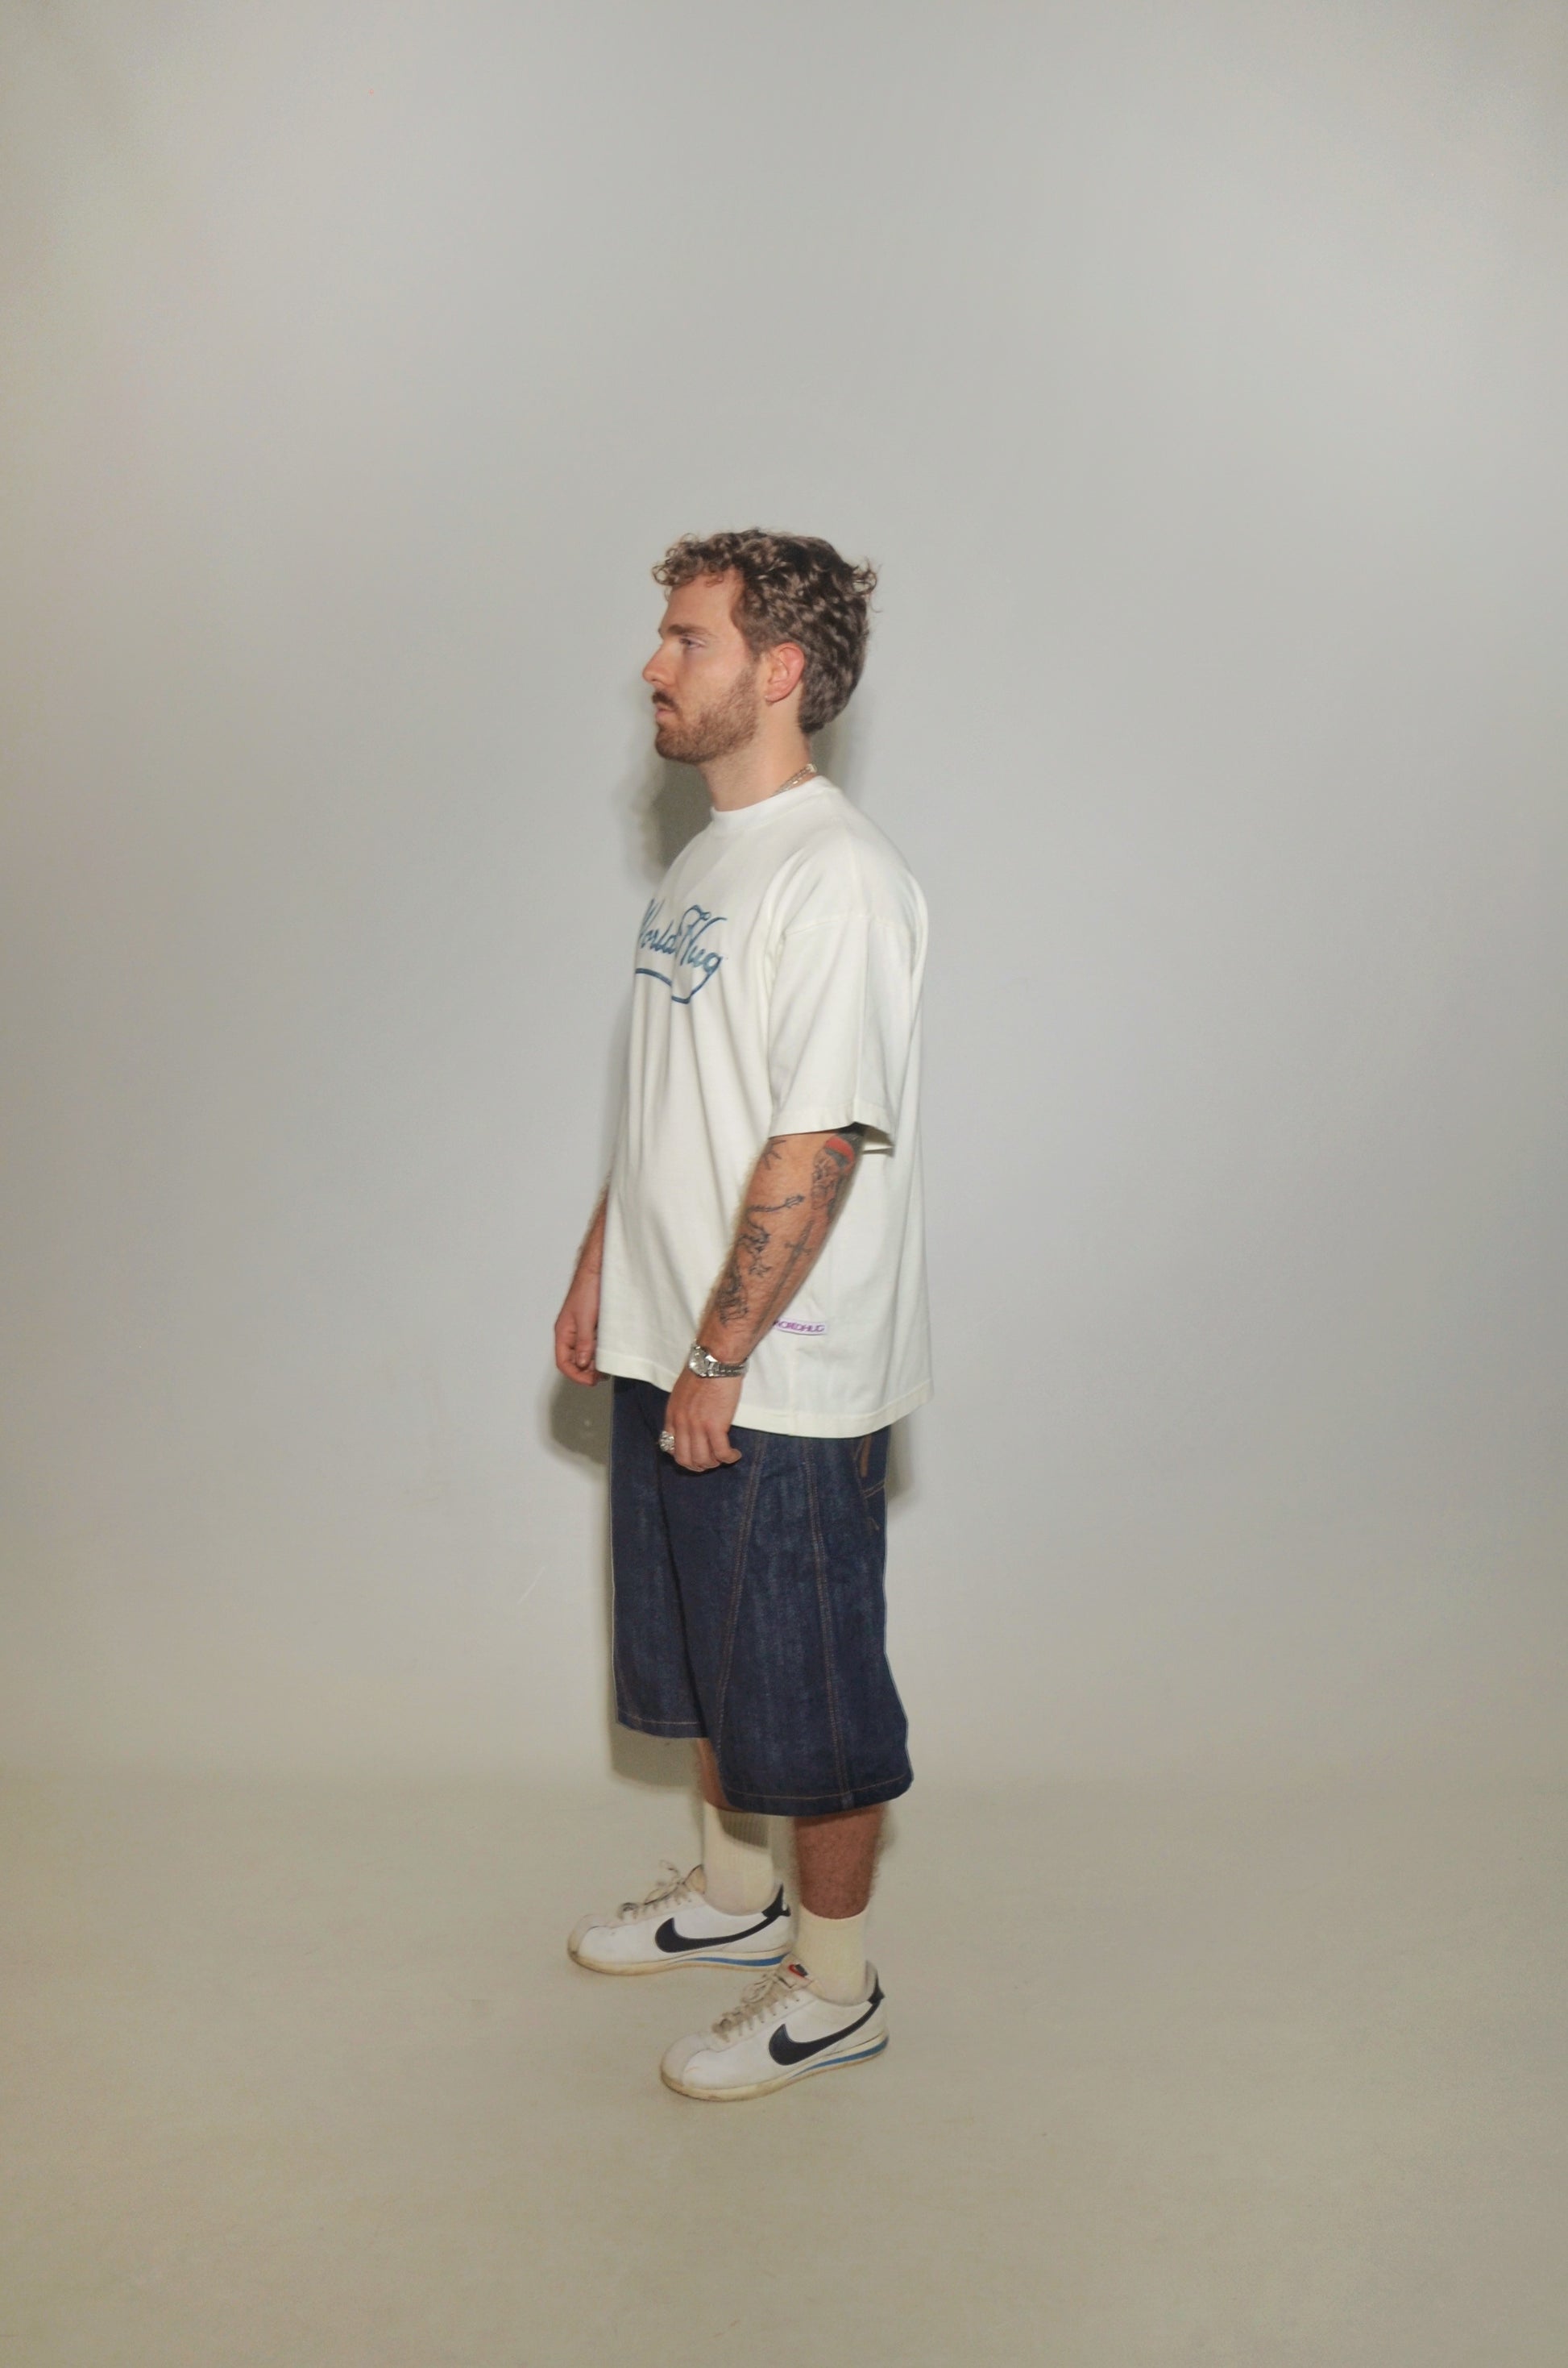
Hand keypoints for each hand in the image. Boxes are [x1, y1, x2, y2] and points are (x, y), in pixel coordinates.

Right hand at [554, 1267, 600, 1384]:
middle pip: (574, 1361)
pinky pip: (594, 1344)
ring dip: (594, 1363)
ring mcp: (582, 1330)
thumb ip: (583, 1343)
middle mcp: (571, 1333)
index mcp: (563, 1332)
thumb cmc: (588, 1289)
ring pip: (585, 1354)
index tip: (591, 1381)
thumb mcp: (585, 1319)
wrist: (598, 1270)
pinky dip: (600, 1351)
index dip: (576, 1375)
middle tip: (602, 1376)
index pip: (563, 1362)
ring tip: (607, 1367)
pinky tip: (609, 1353)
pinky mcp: (593, 1325)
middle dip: (587, 1371)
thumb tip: (581, 1364)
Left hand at [664, 1368, 742, 1470]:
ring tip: (725, 1457)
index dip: (684, 1457)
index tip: (696, 1456)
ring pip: (703, 1460)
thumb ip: (682, 1409)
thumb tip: (689, 1421)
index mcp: (672, 1415)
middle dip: (699, 1466)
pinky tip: (735, 1455)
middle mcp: (682, 1423)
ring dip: (715, 1463)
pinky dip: (729, 1458)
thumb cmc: (703, 1369)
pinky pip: (721, 1452)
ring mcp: (697, 1426)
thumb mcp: (681, 1391)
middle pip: (685, 1459)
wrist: (715, 1360)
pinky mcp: (715, 1426)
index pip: (670, 1447)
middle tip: (711, 1462)